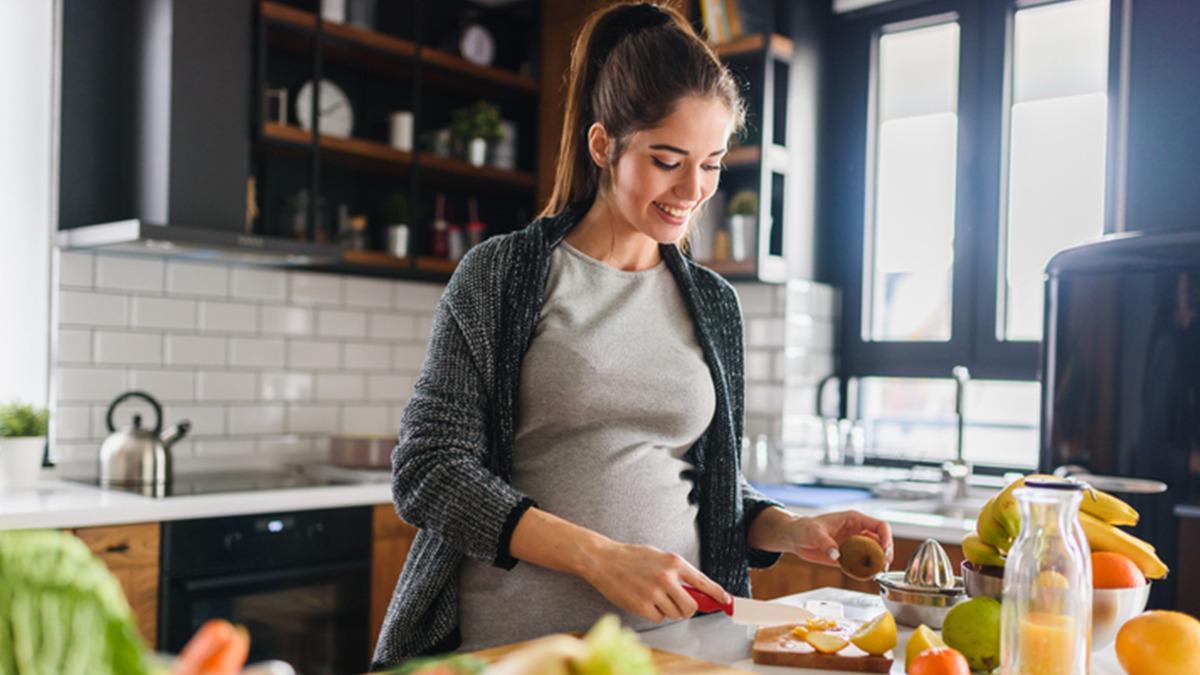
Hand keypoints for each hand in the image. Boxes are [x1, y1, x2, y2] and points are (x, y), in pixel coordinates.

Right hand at [581, 541, 729, 623]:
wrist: (604, 560)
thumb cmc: (631, 557)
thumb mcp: (658, 556)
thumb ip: (677, 571)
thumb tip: (697, 590)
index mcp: (674, 562)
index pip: (703, 582)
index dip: (717, 594)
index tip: (726, 601)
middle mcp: (667, 577)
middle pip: (691, 607)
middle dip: (687, 609)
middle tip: (678, 604)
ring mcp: (654, 592)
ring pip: (675, 614)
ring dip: (668, 610)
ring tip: (654, 597)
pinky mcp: (642, 605)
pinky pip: (659, 618)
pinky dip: (654, 613)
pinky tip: (644, 601)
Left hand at [784, 511, 893, 567]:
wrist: (795, 538)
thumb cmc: (804, 527)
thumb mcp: (814, 533)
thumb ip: (826, 543)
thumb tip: (836, 554)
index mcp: (854, 520)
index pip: (880, 526)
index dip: (887, 538)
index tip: (886, 551)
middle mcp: (857, 532)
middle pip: (881, 541)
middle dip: (885, 554)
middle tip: (883, 566)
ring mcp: (854, 544)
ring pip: (874, 553)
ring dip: (878, 563)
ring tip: (877, 572)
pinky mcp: (848, 556)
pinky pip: (862, 563)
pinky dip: (866, 570)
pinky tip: (865, 576)